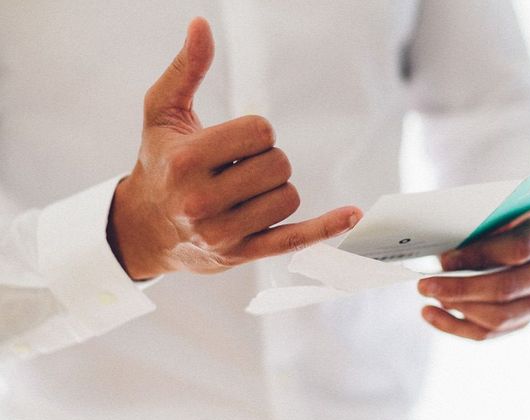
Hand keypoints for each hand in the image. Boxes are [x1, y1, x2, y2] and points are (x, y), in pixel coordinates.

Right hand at [107, 17, 360, 279]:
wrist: (146, 228)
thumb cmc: (159, 163)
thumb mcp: (162, 113)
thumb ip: (186, 70)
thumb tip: (202, 25)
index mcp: (186, 160)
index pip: (260, 132)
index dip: (257, 132)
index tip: (236, 144)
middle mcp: (202, 200)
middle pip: (279, 166)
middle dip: (268, 160)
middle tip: (240, 169)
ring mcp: (224, 232)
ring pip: (288, 198)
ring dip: (276, 190)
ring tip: (245, 193)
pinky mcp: (243, 254)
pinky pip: (295, 239)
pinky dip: (326, 227)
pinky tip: (352, 214)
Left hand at [417, 211, 529, 339]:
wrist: (518, 237)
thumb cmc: (500, 221)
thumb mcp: (494, 213)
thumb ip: (474, 229)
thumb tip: (438, 257)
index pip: (518, 249)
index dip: (479, 256)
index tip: (443, 259)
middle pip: (506, 288)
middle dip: (460, 288)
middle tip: (425, 284)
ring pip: (498, 318)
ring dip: (456, 308)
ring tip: (427, 295)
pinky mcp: (523, 322)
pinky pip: (486, 333)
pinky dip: (453, 325)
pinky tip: (428, 313)